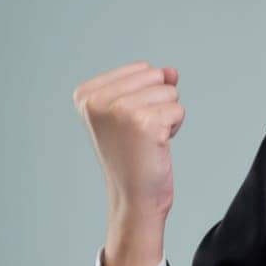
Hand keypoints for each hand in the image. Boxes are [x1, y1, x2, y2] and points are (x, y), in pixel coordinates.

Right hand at [72, 61, 184, 223]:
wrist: (134, 197)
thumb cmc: (133, 156)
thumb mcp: (133, 112)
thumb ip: (150, 85)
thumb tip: (171, 71)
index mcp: (87, 94)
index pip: (141, 68)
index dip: (146, 95)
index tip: (130, 123)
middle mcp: (98, 100)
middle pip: (155, 75)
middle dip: (159, 102)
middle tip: (141, 133)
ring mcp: (119, 110)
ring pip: (169, 91)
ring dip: (167, 116)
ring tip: (148, 139)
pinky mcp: (144, 123)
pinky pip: (178, 109)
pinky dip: (175, 127)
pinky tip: (157, 145)